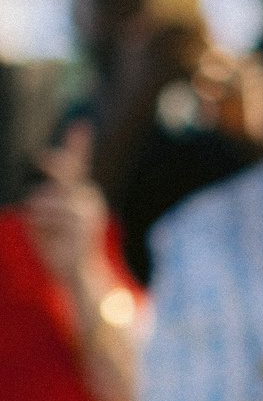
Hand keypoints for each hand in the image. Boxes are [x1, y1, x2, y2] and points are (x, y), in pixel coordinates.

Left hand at [24, 124, 107, 287]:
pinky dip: (40, 225)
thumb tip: (38, 195)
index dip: (78, 144)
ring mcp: (87, 210)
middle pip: (67, 172)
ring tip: (47, 235)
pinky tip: (50, 239)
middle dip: (57, 163)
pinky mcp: (82, 222)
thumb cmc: (57, 248)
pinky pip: (47, 214)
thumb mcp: (41, 224)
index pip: (79, 165)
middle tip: (41, 157)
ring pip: (44, 199)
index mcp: (80, 197)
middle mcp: (87, 198)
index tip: (80, 125)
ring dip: (36, 215)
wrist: (77, 275)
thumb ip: (39, 206)